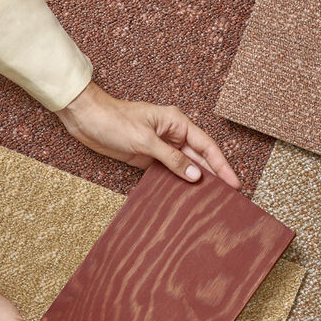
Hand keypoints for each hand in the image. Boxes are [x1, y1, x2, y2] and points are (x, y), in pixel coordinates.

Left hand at [57, 82, 240, 187]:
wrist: (86, 120)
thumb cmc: (114, 121)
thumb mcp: (145, 140)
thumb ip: (171, 159)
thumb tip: (195, 175)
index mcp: (176, 123)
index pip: (207, 146)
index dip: (222, 165)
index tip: (234, 183)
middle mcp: (172, 135)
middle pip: (200, 158)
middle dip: (214, 176)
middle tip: (229, 197)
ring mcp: (161, 148)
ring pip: (186, 167)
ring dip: (197, 183)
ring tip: (212, 201)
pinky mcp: (149, 159)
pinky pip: (170, 174)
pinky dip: (178, 185)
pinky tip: (186, 198)